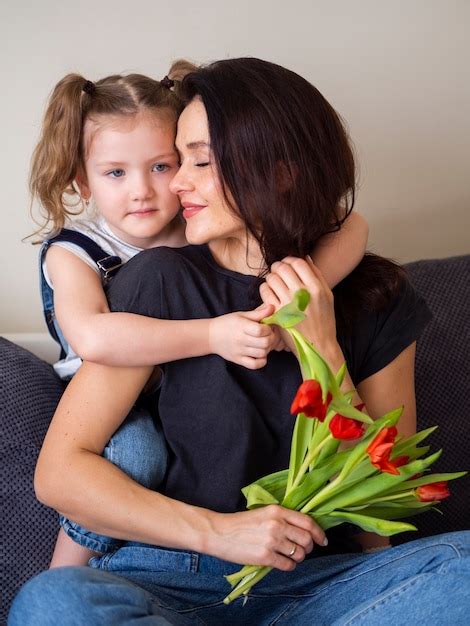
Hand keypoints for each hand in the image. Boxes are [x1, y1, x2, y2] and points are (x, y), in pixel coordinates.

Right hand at [209, 304, 280, 368]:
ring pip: (262, 353)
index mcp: (241, 326)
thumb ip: (258, 313)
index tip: (267, 327)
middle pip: (264, 343)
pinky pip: (254, 365)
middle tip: (270, 335)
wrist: (210, 336)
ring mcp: (239, 351)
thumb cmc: (227, 323)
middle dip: (271, 338)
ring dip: (267, 349)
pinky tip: (260, 355)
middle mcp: (240, 339)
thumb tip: (272, 307)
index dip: (268, 329)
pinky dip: (261, 361)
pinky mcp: (238, 360)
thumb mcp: (241, 315)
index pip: (260, 330)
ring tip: (264, 344)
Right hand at [211, 505, 326, 569]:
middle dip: (309, 547)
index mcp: (277, 511)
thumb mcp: (263, 513)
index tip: (322, 540)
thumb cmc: (240, 523)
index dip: (319, 532)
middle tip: (304, 550)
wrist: (219, 532)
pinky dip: (289, 566)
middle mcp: (277, 524)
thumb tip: (303, 529)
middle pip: (307, 539)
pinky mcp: (265, 556)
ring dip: (299, 558)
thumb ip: (282, 518)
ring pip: (299, 554)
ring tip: (290, 557)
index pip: (307, 522)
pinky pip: (288, 565)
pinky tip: (282, 563)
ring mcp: (272, 541)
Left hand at [259, 257, 338, 358]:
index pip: (298, 263)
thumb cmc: (324, 320)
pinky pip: (265, 292)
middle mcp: (302, 294)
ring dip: (271, 277)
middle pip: (283, 268)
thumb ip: (317, 275)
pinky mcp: (278, 314)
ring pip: (272, 278)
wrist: (318, 345)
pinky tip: (269, 291)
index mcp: (316, 288)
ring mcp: (288, 304)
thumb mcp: (327, 296)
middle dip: (278, 266)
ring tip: (273, 281)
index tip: (287, 263)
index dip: (290, 260)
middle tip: (277, 270)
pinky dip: (265, 288)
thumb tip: (305, 257)